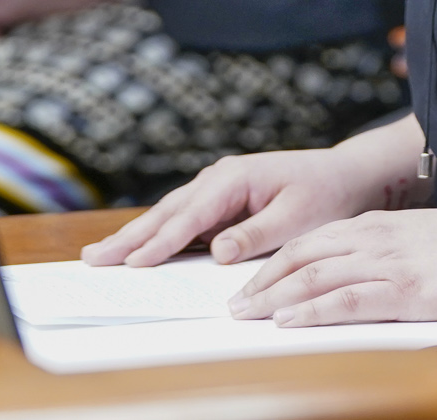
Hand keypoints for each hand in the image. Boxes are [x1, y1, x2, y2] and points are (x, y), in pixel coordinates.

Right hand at [85, 142, 404, 267]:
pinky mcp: (220, 199)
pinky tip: (136, 248)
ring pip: (169, 214)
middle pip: (167, 212)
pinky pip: (183, 219)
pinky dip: (157, 233)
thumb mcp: (298, 217)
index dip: (161, 241)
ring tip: (100, 254)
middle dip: (129, 237)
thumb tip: (217, 251)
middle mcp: (219, 177)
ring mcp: (217, 187)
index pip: (191, 216)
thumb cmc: (326, 194)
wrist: (345, 175)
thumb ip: (257, 234)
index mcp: (236, 177)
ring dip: (135, 236)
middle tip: (92, 259)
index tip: (133, 261)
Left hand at [227, 208, 436, 325]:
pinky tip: (290, 321)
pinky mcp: (405, 291)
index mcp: (375, 225)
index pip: (310, 241)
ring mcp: (388, 264)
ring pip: (315, 277)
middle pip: (302, 257)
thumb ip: (380, 247)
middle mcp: (374, 239)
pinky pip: (347, 301)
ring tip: (247, 315)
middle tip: (235, 304)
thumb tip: (349, 270)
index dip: (275, 263)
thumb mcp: (414, 236)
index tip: (250, 283)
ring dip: (275, 297)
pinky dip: (313, 311)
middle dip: (263, 281)